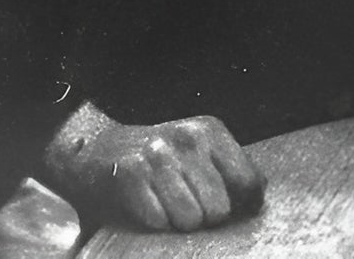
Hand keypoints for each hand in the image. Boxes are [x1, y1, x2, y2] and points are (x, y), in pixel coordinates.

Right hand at [47, 111, 263, 232]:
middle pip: (220, 208)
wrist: (93, 149)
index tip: (230, 208)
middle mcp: (187, 139)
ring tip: (166, 205)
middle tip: (186, 205)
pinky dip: (154, 223)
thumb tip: (260, 193)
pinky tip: (146, 205)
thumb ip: (230, 169)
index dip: (243, 205)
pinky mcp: (130, 175)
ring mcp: (158, 155)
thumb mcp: (198, 151)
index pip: (249, 181)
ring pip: (191, 219)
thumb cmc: (155, 158)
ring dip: (178, 222)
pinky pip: (159, 222)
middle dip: (204, 217)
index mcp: (210, 131)